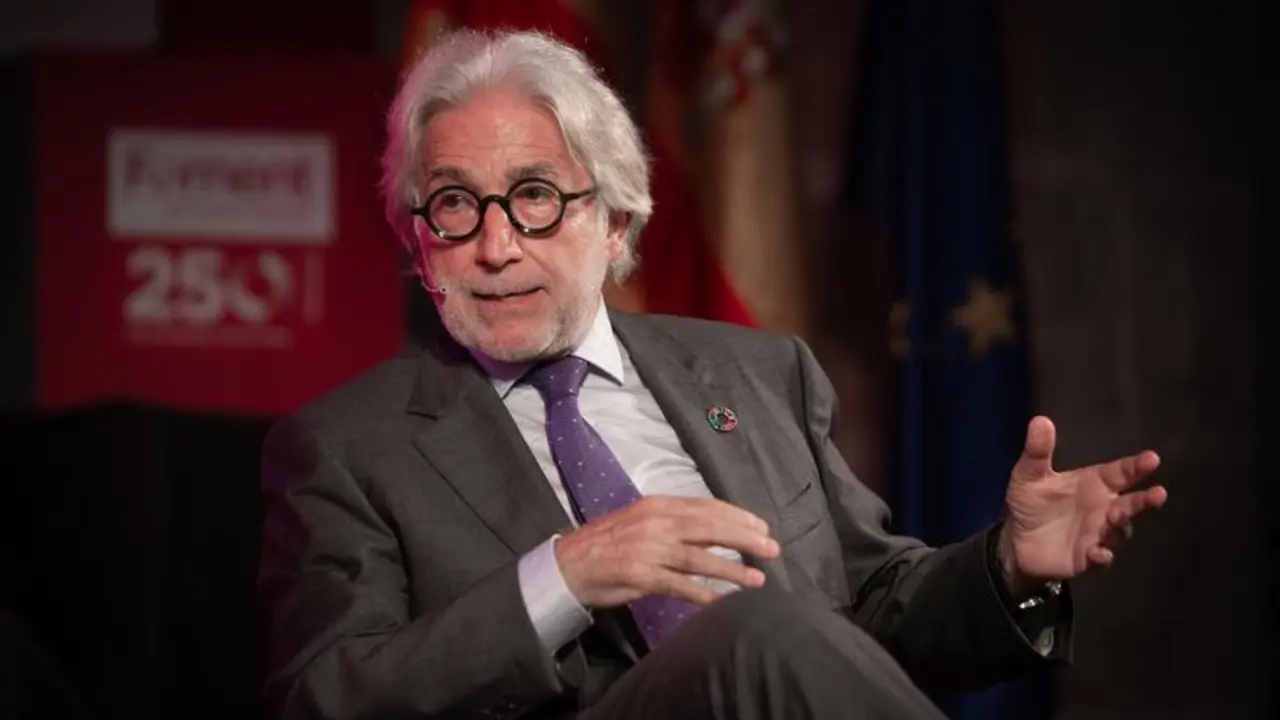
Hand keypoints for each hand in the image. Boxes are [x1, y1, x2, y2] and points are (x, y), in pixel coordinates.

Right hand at [554, 496, 779, 608]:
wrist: (568, 563)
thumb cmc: (608, 542)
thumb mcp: (642, 520)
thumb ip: (674, 523)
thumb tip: (713, 530)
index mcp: (658, 506)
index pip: (707, 507)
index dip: (737, 517)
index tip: (761, 527)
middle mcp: (656, 523)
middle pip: (710, 528)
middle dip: (744, 539)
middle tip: (772, 549)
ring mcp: (649, 550)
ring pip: (699, 558)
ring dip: (732, 570)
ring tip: (757, 579)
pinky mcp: (640, 576)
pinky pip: (678, 585)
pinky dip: (702, 593)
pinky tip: (722, 601)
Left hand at [999, 416, 1167, 590]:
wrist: (1016, 541)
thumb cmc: (1030, 503)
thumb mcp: (1029, 475)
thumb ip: (1038, 451)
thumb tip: (1040, 419)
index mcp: (1094, 483)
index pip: (1121, 473)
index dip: (1136, 466)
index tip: (1152, 459)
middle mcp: (1104, 508)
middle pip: (1131, 503)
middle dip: (1145, 500)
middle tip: (1158, 494)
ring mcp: (1099, 534)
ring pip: (1120, 530)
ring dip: (1121, 524)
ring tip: (1116, 516)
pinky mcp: (1088, 557)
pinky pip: (1101, 558)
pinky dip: (1103, 556)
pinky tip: (1100, 553)